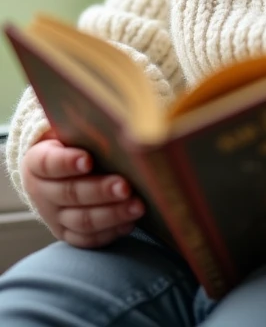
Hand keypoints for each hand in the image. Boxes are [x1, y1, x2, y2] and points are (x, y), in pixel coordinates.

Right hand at [21, 130, 144, 247]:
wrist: (53, 172)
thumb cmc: (71, 143)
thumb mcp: (71, 131)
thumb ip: (86, 128)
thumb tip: (119, 118)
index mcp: (37, 162)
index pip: (49, 163)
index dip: (68, 162)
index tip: (89, 160)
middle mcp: (42, 192)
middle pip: (70, 193)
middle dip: (100, 191)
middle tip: (125, 186)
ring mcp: (54, 216)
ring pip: (82, 220)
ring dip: (111, 214)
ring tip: (137, 206)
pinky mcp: (68, 234)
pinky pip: (88, 239)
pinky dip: (110, 232)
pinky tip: (130, 222)